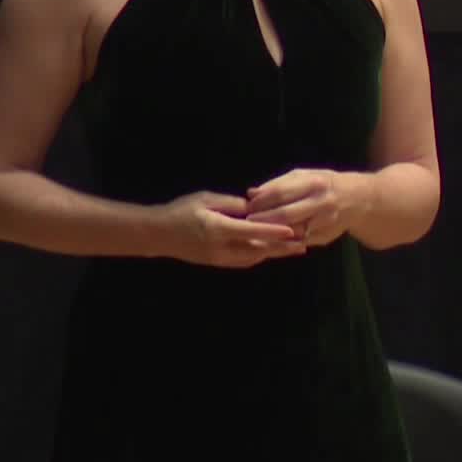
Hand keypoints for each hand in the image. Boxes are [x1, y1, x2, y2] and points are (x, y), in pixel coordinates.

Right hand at [159, 190, 303, 267]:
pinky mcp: (217, 263)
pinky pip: (244, 261)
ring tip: (294, 249)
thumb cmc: (181, 211)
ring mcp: (219, 258)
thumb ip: (232, 204)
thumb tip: (255, 207)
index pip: (252, 231)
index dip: (274, 231)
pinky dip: (260, 255)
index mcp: (218, 228)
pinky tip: (271, 252)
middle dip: (281, 247)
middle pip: (258, 249)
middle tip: (303, 244)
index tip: (292, 230)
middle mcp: (221, 247)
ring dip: (273, 253)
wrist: (158, 234)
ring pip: (253, 257)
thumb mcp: (206, 199)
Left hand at [244, 168, 369, 248]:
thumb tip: (251, 193)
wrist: (360, 199)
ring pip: (292, 231)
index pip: (281, 193)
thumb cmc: (326, 184)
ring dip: (271, 234)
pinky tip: (271, 241)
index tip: (247, 206)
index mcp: (315, 183)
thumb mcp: (305, 176)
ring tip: (255, 233)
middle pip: (286, 214)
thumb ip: (278, 184)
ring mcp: (326, 222)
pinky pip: (300, 242)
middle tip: (248, 222)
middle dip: (263, 220)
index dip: (261, 201)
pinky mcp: (326, 237)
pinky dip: (284, 242)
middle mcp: (322, 203)